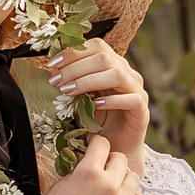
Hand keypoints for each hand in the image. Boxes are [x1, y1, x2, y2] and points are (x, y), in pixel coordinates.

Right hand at [28, 134, 148, 194]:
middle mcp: (108, 185)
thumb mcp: (58, 188)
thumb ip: (77, 174)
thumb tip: (88, 166)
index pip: (102, 144)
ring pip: (134, 178)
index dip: (96, 144)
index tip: (95, 148)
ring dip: (124, 180)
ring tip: (114, 188)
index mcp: (88, 173)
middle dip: (111, 162)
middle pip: (121, 159)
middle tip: (103, 171)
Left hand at [47, 38, 148, 173]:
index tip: (52, 65)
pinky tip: (95, 105)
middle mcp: (128, 74)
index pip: (97, 46)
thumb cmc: (96, 121)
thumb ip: (73, 81)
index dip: (74, 52)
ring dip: (89, 81)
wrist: (114, 148)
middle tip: (55, 81)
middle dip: (75, 68)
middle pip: (104, 58)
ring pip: (118, 75)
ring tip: (68, 91)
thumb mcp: (81, 96)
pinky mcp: (142, 111)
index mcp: (114, 64)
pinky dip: (112, 101)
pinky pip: (132, 99)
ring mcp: (137, 91)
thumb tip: (53, 69)